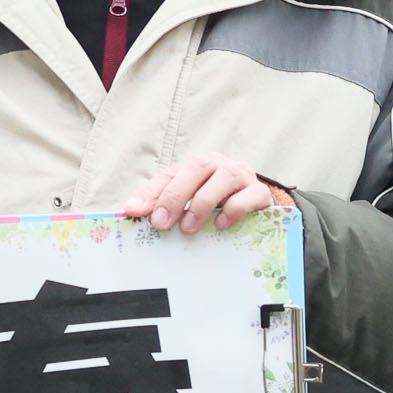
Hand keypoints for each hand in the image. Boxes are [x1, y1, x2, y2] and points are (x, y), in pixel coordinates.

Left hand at [123, 151, 279, 233]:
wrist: (255, 210)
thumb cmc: (217, 208)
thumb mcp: (187, 205)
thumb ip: (162, 204)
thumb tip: (131, 210)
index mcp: (196, 166)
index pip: (170, 174)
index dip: (151, 192)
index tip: (135, 212)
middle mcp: (219, 165)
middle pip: (198, 167)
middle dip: (176, 196)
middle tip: (162, 223)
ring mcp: (243, 176)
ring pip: (224, 177)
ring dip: (203, 203)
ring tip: (189, 227)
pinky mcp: (260, 193)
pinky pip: (248, 196)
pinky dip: (233, 210)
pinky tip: (220, 225)